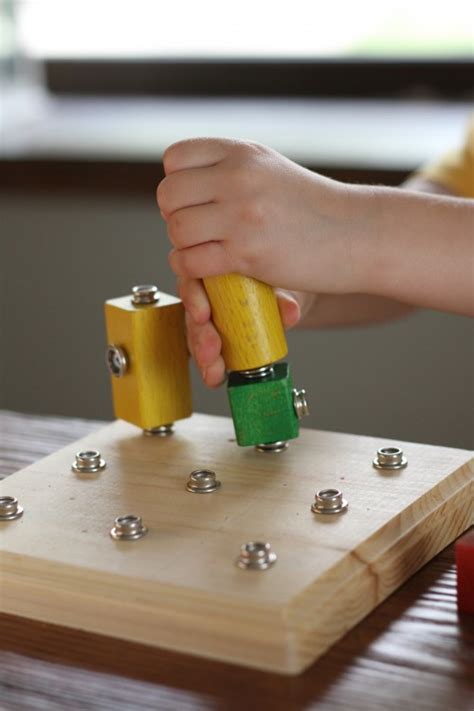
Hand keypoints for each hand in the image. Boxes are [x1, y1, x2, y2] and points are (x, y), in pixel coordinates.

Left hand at [157, 138, 367, 295]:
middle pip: (168, 195)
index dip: (178, 184)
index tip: (198, 203)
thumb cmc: (312, 208)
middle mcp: (238, 176)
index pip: (174, 158)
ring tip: (208, 251)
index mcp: (241, 153)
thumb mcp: (270, 170)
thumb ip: (229, 169)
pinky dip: (193, 270)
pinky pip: (192, 261)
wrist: (357, 234)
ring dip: (185, 246)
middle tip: (201, 232)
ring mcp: (242, 214)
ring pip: (177, 229)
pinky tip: (213, 269)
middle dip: (176, 217)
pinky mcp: (248, 252)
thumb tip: (180, 180)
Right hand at [178, 276, 305, 386]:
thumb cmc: (276, 284)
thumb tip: (291, 312)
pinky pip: (207, 356)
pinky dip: (211, 369)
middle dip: (199, 336)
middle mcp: (206, 297)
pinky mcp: (215, 343)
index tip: (203, 315)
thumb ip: (284, 298)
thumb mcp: (281, 286)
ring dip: (203, 356)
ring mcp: (209, 322)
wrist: (285, 300)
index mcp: (214, 274)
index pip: (193, 282)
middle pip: (192, 315)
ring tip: (213, 371)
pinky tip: (215, 379)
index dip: (194, 299)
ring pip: (196, 338)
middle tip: (211, 350)